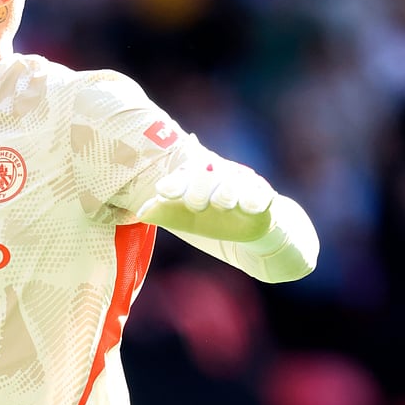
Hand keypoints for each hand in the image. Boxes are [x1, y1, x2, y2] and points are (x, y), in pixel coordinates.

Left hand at [136, 158, 275, 241]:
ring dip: (225, 193)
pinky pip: (260, 194)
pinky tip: (249, 207)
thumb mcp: (183, 218)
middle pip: (207, 173)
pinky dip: (254, 200)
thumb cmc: (209, 219)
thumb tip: (140, 212)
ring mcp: (242, 184)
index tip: (162, 192)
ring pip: (233, 182)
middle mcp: (219, 175)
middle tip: (196, 205)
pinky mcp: (264, 196)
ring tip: (222, 204)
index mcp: (197, 175)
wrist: (248, 231)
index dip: (174, 182)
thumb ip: (163, 212)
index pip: (184, 173)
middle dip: (198, 189)